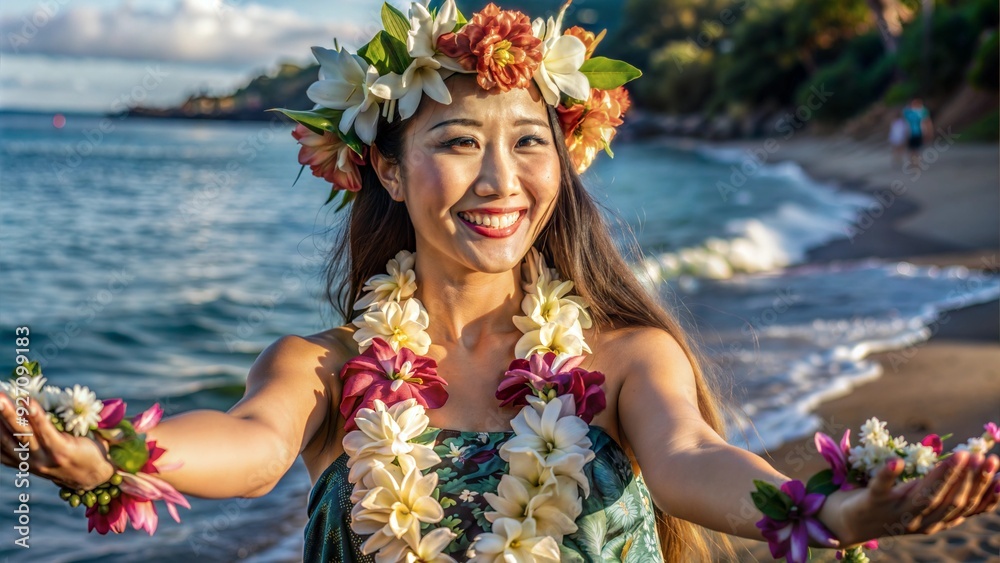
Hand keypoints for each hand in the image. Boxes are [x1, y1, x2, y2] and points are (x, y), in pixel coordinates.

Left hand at [0, 393, 115, 490]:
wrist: (90, 477)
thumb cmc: (91, 450)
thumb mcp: (89, 436)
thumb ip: (71, 423)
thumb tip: (57, 402)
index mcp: (62, 450)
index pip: (45, 431)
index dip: (35, 414)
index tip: (26, 398)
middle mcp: (44, 459)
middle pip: (22, 435)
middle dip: (9, 414)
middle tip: (0, 398)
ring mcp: (31, 464)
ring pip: (8, 442)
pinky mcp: (24, 466)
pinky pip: (3, 454)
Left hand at [820, 450, 999, 545]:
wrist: (845, 523)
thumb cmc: (890, 506)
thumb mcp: (923, 501)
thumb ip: (949, 493)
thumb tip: (986, 475)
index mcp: (935, 521)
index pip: (966, 508)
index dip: (984, 490)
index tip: (997, 469)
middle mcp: (918, 520)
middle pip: (949, 502)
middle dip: (969, 480)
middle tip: (983, 457)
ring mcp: (894, 512)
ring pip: (924, 496)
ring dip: (943, 476)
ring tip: (959, 456)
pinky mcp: (870, 502)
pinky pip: (880, 489)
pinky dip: (888, 475)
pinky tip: (896, 461)